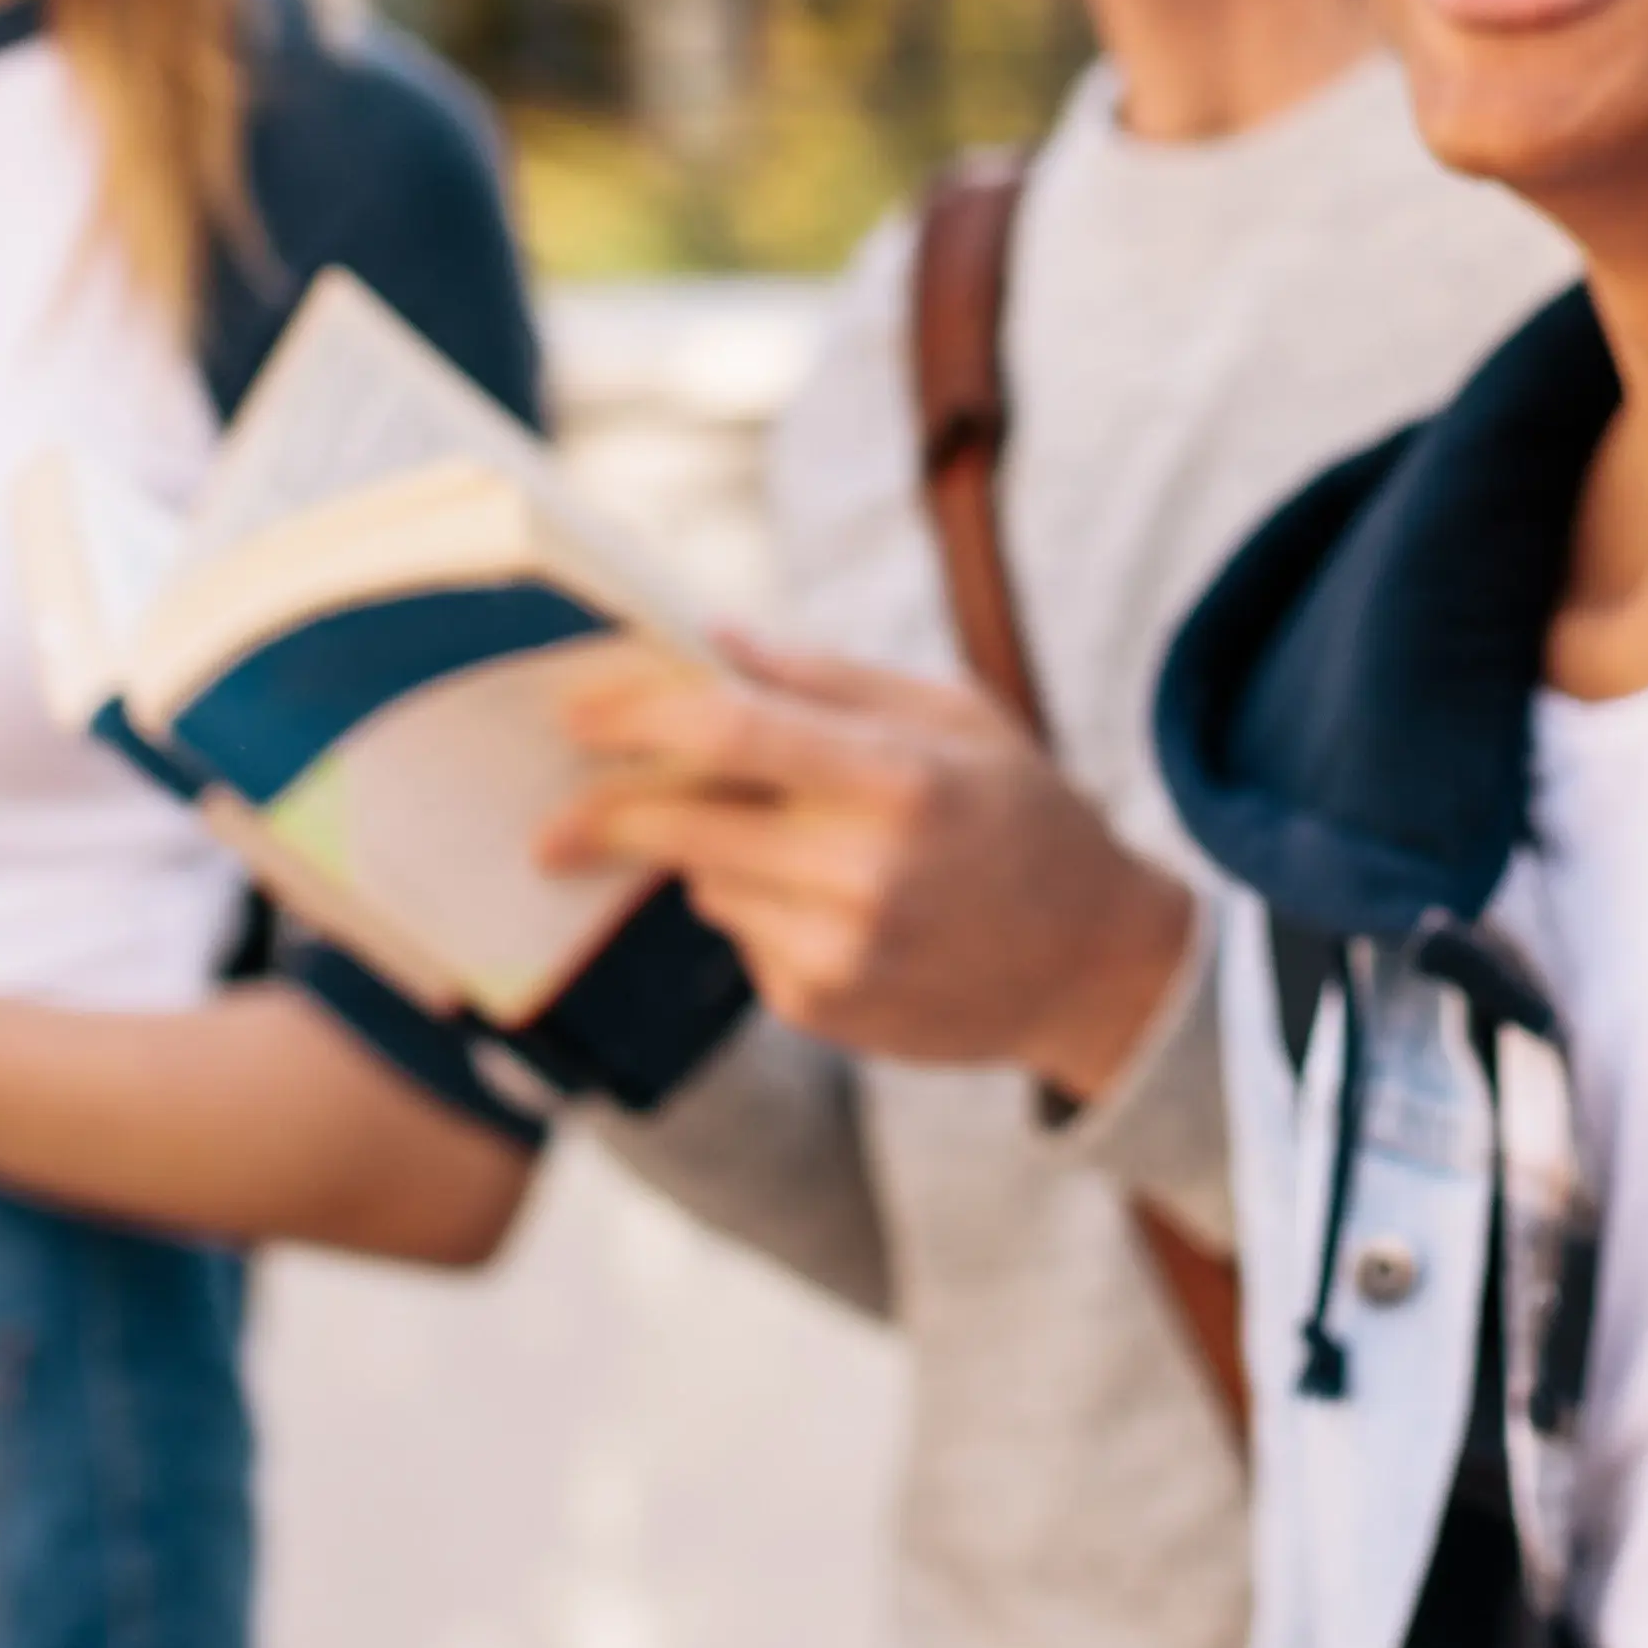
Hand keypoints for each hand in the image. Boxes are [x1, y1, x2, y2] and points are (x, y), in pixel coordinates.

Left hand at [540, 630, 1197, 1099]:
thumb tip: (714, 640)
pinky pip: (739, 938)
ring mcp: (838, 951)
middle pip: (683, 826)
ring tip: (796, 843)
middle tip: (553, 815)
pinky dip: (753, 910)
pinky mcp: (821, 1007)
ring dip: (705, 855)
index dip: (636, 717)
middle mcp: (863, 872)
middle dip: (606, 812)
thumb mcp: (956, 716)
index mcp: (898, 778)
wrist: (1093, 967)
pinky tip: (833, 907)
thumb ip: (829, 678)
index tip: (575, 714)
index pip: (729, 735)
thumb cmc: (1024, 815)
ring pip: (705, 884)